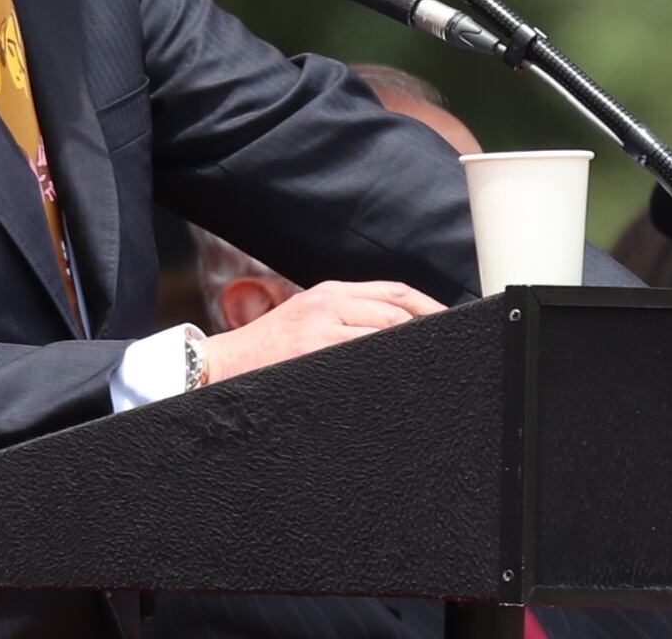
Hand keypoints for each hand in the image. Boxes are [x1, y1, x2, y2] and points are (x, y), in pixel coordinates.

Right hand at [201, 279, 446, 383]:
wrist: (219, 366)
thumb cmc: (264, 353)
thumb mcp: (305, 321)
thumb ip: (343, 319)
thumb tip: (393, 332)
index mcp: (329, 293)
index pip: (394, 291)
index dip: (429, 307)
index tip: (451, 323)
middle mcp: (328, 303)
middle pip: (398, 309)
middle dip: (430, 327)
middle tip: (452, 347)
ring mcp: (321, 327)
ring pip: (387, 330)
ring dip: (414, 348)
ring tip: (431, 365)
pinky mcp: (314, 351)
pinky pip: (364, 353)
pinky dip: (388, 362)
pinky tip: (399, 378)